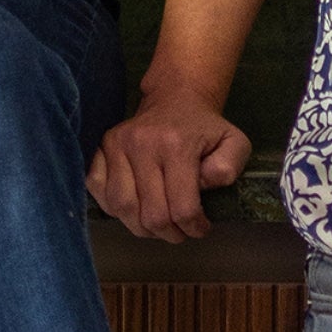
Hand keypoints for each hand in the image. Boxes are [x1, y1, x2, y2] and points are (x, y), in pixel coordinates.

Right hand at [89, 87, 249, 243]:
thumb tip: (205, 185)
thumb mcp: (234, 143)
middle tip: (179, 232)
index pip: (182, 208)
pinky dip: (112, 207)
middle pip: (151, 214)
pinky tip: (133, 208)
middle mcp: (143, 143)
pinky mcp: (102, 147)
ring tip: (157, 226)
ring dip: (140, 227)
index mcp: (177, 145)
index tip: (200, 227)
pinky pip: (97, 188)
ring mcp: (118, 144)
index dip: (193, 228)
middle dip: (169, 233)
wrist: (176, 98)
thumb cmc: (206, 128)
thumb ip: (229, 167)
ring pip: (121, 207)